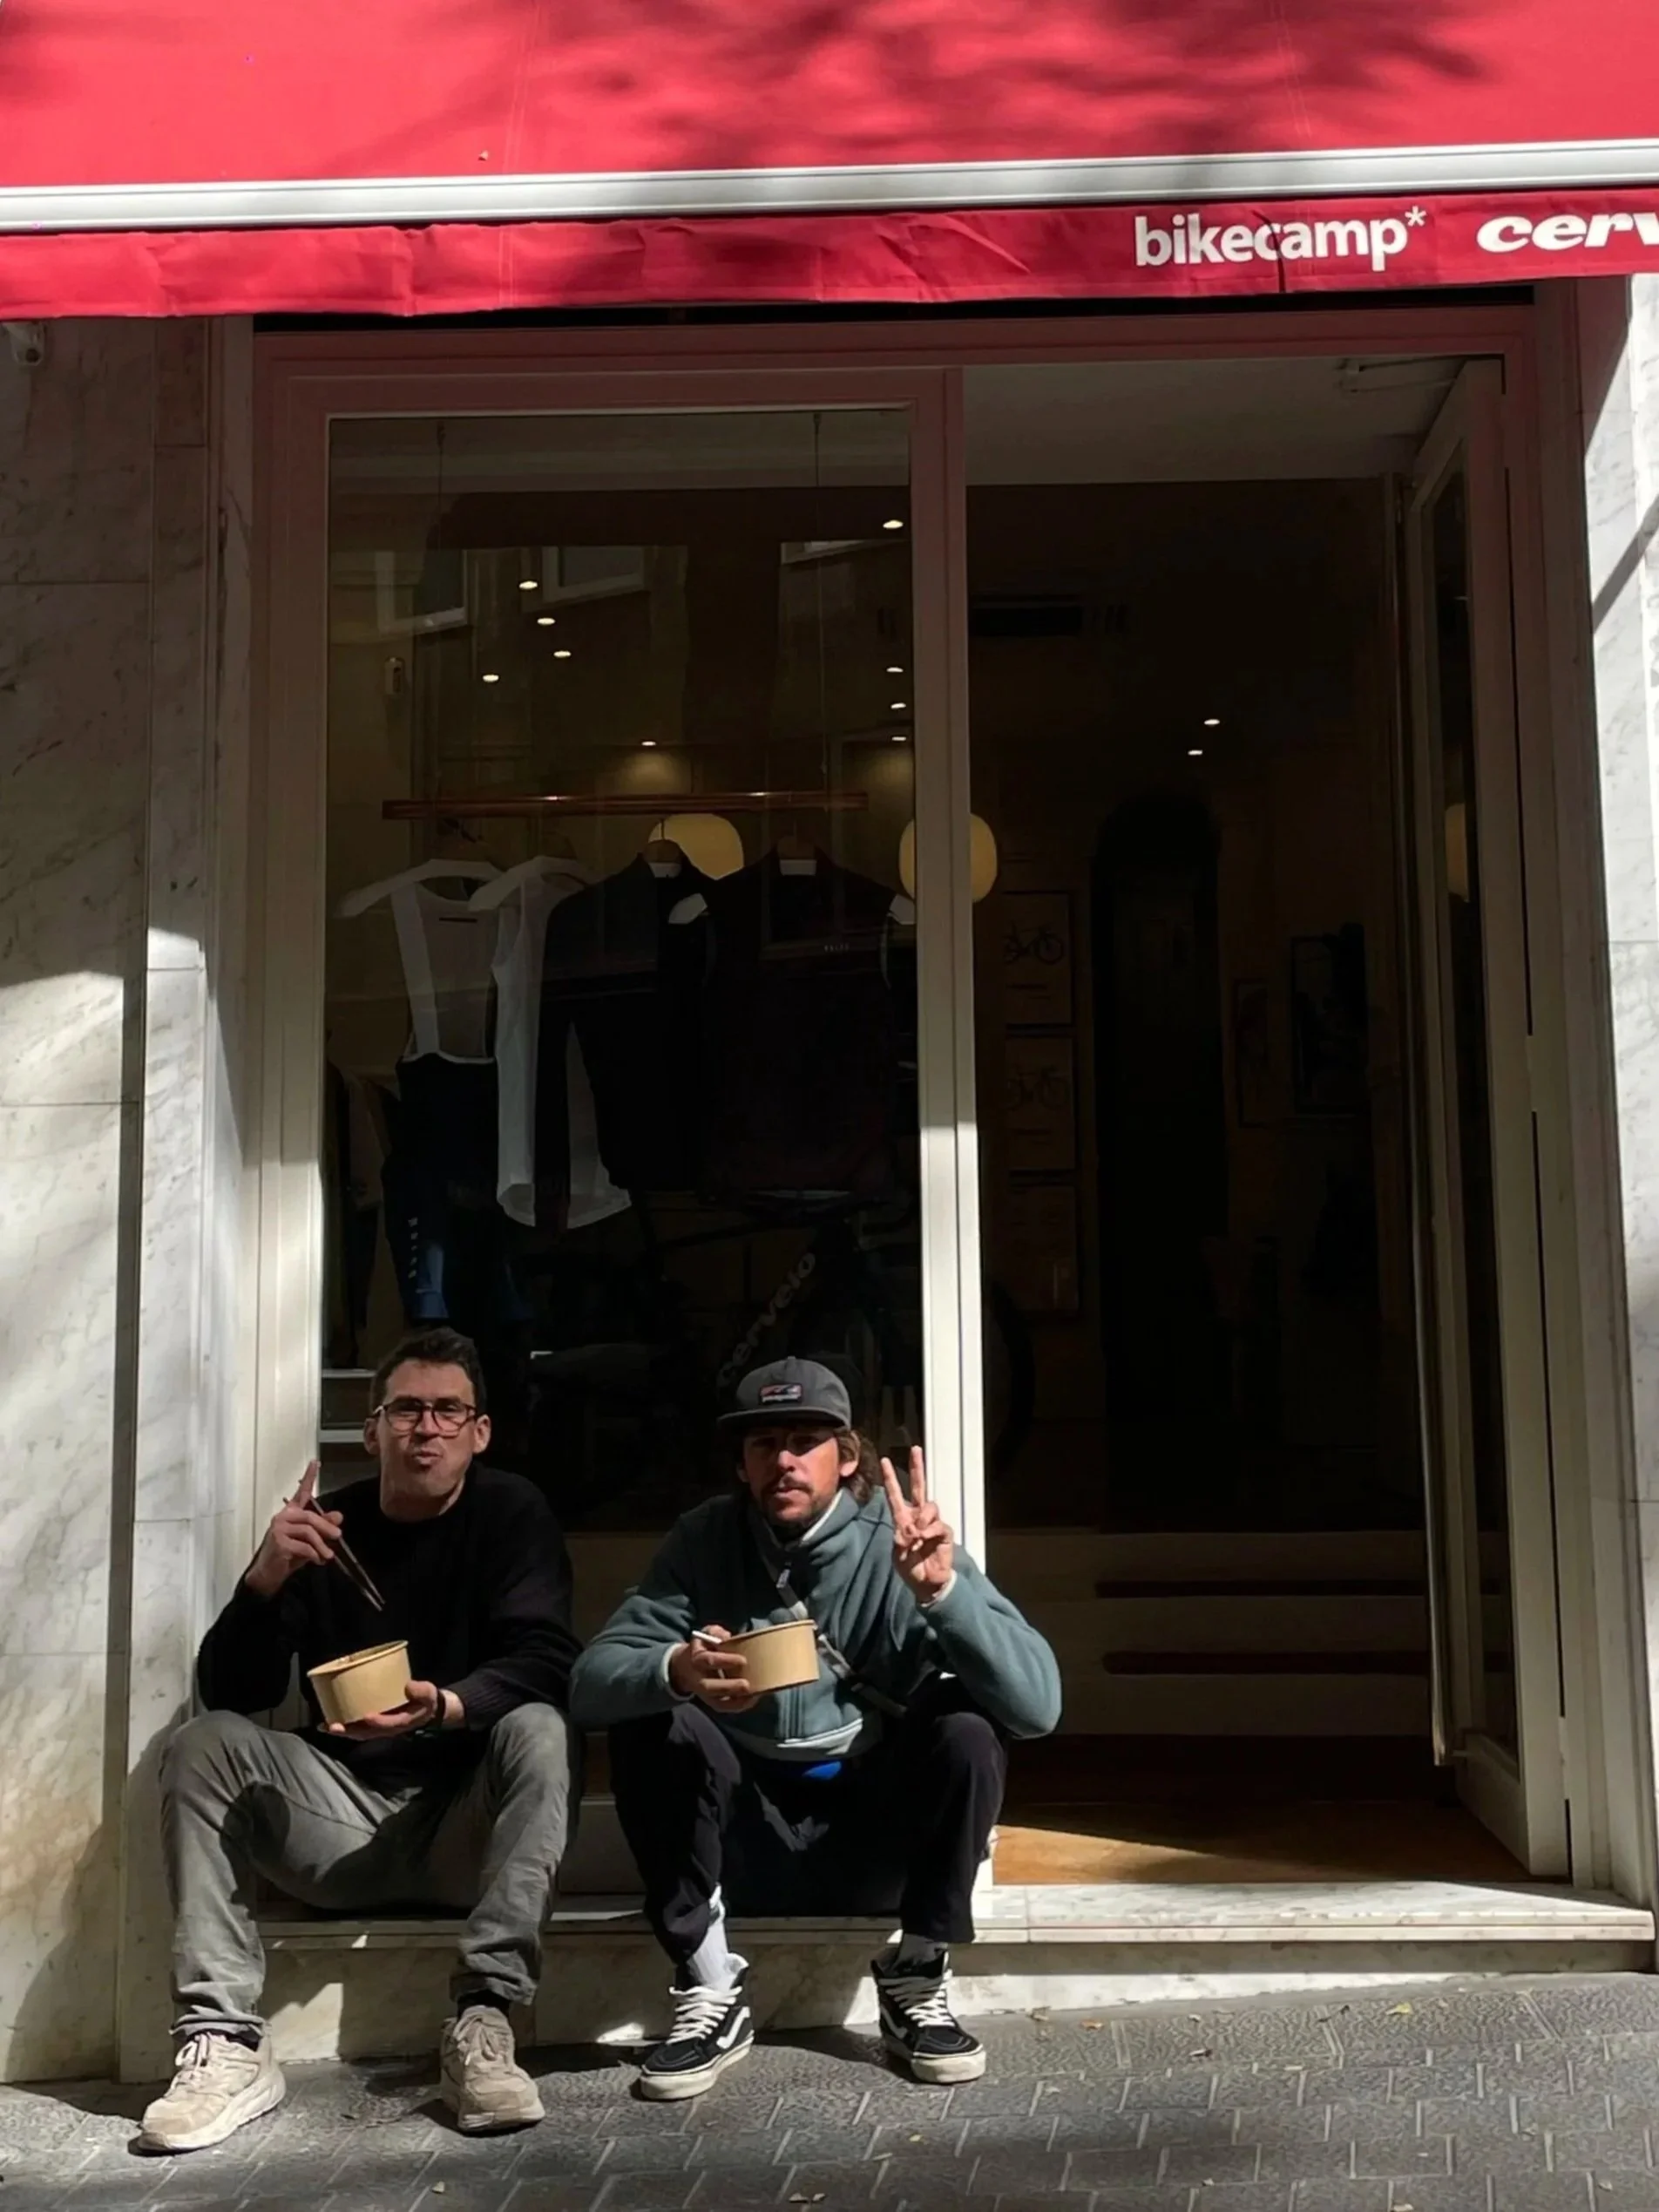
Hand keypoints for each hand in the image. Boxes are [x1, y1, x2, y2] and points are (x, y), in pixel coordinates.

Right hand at [245, 1462, 341, 1598]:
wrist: (269, 1575)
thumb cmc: (288, 1556)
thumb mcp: (309, 1540)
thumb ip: (322, 1527)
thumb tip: (339, 1517)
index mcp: (290, 1513)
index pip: (301, 1493)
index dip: (309, 1477)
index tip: (315, 1462)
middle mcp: (283, 1517)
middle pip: (310, 1517)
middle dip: (326, 1527)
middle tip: (338, 1536)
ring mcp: (278, 1529)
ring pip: (308, 1531)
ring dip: (321, 1545)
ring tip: (328, 1556)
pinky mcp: (279, 1543)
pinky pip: (304, 1546)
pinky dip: (314, 1554)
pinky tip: (317, 1561)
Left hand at [325, 1679, 456, 1740]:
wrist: (426, 1709)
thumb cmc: (425, 1700)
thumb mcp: (428, 1693)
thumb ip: (421, 1691)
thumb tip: (408, 1686)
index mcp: (402, 1722)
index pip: (388, 1724)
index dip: (378, 1721)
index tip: (367, 1716)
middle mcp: (387, 1728)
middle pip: (366, 1733)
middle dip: (349, 1730)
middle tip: (333, 1726)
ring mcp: (378, 1727)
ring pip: (358, 1732)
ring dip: (342, 1731)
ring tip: (325, 1726)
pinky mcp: (373, 1723)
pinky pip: (357, 1727)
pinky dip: (343, 1726)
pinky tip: (329, 1722)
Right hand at [668, 1627, 760, 1713]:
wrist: (685, 1666)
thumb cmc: (703, 1647)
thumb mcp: (706, 1634)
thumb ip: (716, 1633)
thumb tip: (727, 1637)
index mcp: (696, 1659)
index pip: (709, 1661)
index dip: (725, 1661)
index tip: (743, 1660)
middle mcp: (698, 1679)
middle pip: (710, 1687)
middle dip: (729, 1687)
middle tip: (747, 1685)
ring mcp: (703, 1693)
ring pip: (717, 1702)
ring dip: (736, 1701)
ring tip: (753, 1695)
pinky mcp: (711, 1701)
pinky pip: (724, 1707)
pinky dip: (738, 1706)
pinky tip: (752, 1699)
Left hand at [881, 1446, 954, 1603]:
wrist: (926, 1583)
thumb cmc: (911, 1568)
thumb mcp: (898, 1553)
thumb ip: (902, 1538)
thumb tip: (913, 1528)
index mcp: (903, 1519)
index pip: (895, 1495)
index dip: (890, 1479)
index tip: (884, 1461)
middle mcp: (917, 1517)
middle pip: (919, 1487)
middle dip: (917, 1467)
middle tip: (915, 1449)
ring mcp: (932, 1523)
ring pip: (930, 1506)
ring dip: (923, 1518)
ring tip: (917, 1535)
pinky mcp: (944, 1532)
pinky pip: (938, 1524)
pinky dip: (930, 1531)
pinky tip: (925, 1540)